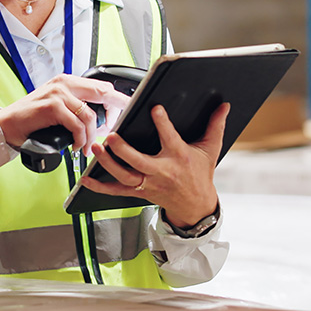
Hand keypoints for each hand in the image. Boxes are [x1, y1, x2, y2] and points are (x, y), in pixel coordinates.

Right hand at [0, 74, 131, 151]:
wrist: (7, 125)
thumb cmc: (32, 120)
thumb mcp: (58, 108)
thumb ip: (77, 107)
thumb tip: (103, 120)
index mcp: (68, 81)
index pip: (101, 86)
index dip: (117, 99)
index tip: (127, 109)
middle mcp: (64, 83)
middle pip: (103, 93)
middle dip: (114, 113)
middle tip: (114, 131)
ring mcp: (58, 93)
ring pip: (90, 115)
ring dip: (92, 136)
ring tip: (86, 147)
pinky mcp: (52, 107)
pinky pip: (77, 125)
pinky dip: (80, 139)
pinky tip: (76, 146)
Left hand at [78, 102, 227, 227]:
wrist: (195, 205)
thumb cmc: (200, 174)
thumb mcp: (210, 150)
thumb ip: (215, 126)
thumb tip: (224, 105)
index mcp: (179, 158)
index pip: (170, 139)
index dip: (163, 124)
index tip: (155, 109)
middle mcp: (161, 172)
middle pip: (139, 162)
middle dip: (124, 150)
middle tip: (112, 136)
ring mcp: (148, 183)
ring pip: (124, 175)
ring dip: (108, 163)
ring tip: (97, 148)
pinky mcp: (138, 192)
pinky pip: (116, 190)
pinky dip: (100, 186)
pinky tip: (85, 178)